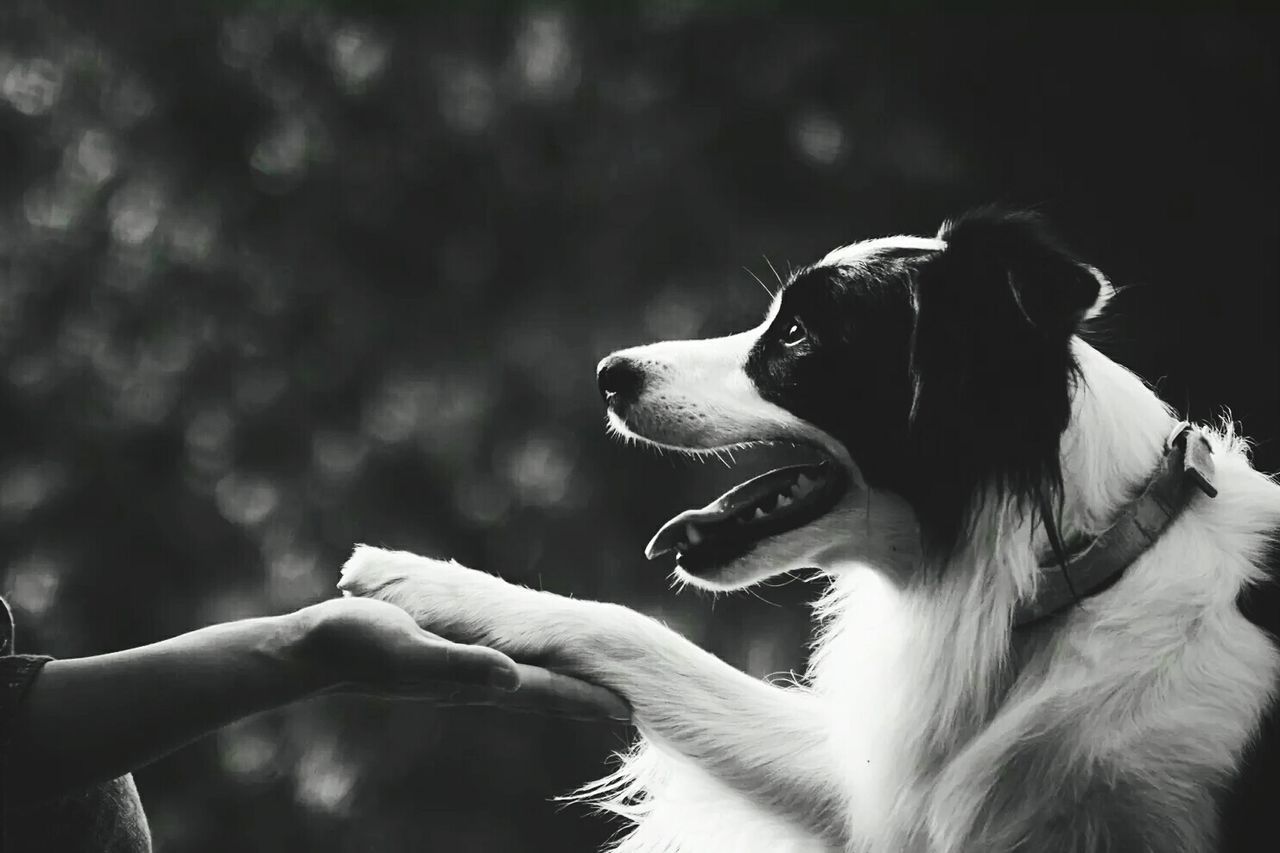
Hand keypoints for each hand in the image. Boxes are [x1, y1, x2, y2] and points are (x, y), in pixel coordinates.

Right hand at [289, 597, 629, 721]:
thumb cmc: (356, 644)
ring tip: (596, 686)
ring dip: (562, 686)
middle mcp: (475, 683)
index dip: (588, 699)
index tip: (630, 707)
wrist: (313, 651)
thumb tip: (513, 680)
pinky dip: (530, 670)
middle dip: (586, 698)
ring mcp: (461, 675)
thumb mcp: (409, 648)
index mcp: (475, 680)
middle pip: (545, 694)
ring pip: (527, 683)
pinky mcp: (447, 661)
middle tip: (631, 700)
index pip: (546, 693)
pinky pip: (502, 668)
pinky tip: (533, 667)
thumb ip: (459, 665)